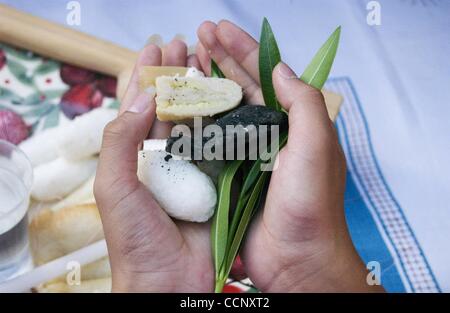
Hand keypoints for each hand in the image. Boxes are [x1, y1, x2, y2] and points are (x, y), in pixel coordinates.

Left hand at [94, 40, 213, 291]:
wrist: (170, 280)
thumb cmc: (136, 239)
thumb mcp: (115, 187)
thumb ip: (122, 140)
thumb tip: (142, 96)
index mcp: (132, 158)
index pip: (137, 107)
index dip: (145, 76)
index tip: (156, 47)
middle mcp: (161, 158)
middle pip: (168, 107)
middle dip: (175, 75)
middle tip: (184, 45)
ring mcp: (189, 167)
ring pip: (195, 120)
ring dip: (200, 90)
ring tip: (207, 61)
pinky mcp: (214, 179)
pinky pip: (219, 144)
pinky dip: (222, 120)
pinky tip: (228, 98)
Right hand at [197, 20, 383, 291]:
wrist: (296, 260)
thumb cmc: (310, 206)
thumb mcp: (314, 148)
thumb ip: (302, 104)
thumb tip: (280, 68)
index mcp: (294, 123)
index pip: (266, 74)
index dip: (242, 49)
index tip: (218, 29)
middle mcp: (271, 134)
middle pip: (241, 86)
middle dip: (219, 58)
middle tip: (195, 35)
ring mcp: (248, 153)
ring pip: (222, 110)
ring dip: (205, 84)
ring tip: (183, 61)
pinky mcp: (230, 174)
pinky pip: (210, 141)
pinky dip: (196, 121)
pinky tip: (179, 106)